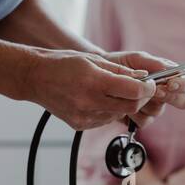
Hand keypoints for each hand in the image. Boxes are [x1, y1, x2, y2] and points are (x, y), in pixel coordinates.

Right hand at [26, 50, 155, 129]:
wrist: (35, 78)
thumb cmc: (63, 64)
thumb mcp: (93, 59)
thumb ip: (120, 71)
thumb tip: (143, 77)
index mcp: (94, 82)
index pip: (134, 92)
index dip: (147, 88)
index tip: (150, 83)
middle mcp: (90, 102)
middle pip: (131, 107)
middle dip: (140, 98)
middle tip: (140, 88)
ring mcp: (85, 117)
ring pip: (119, 115)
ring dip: (124, 104)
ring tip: (113, 91)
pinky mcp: (80, 125)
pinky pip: (105, 120)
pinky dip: (109, 111)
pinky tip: (99, 100)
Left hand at [106, 50, 184, 127]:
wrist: (99, 76)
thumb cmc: (120, 64)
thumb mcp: (136, 59)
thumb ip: (154, 64)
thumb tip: (170, 70)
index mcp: (170, 76)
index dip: (184, 84)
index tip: (171, 83)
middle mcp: (166, 93)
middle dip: (171, 97)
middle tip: (155, 92)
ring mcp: (155, 107)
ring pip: (160, 111)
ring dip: (145, 102)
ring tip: (129, 93)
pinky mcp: (142, 119)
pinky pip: (145, 121)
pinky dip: (134, 113)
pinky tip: (123, 105)